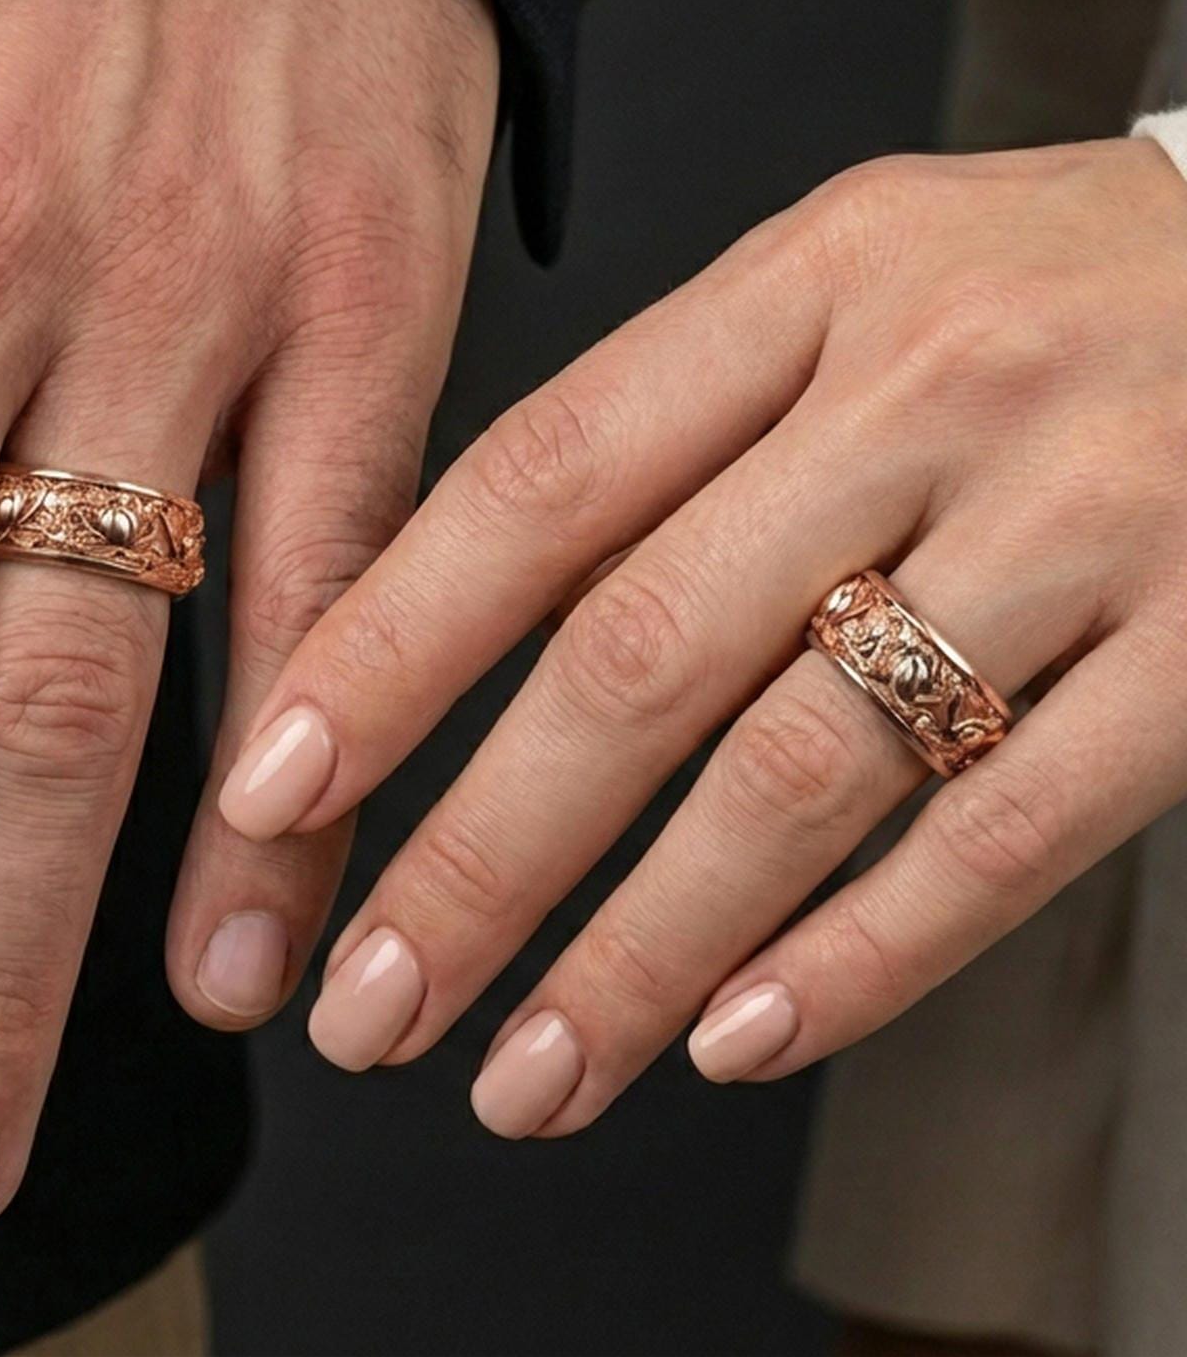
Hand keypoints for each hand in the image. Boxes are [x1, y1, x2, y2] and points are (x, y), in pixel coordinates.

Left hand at [217, 139, 1186, 1135]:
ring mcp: (1083, 513)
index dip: (391, 645)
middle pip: (646, 651)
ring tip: (528, 1075)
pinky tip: (735, 1041)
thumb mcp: (845, 287)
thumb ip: (677, 431)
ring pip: (808, 770)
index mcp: (807, 281)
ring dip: (642, 952)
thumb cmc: (1032, 288)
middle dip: (483, 856)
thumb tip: (465, 625)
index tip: (273, 791)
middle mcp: (931, 386)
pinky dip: (863, 956)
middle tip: (374, 1007)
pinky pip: (1010, 829)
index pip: (542, 480)